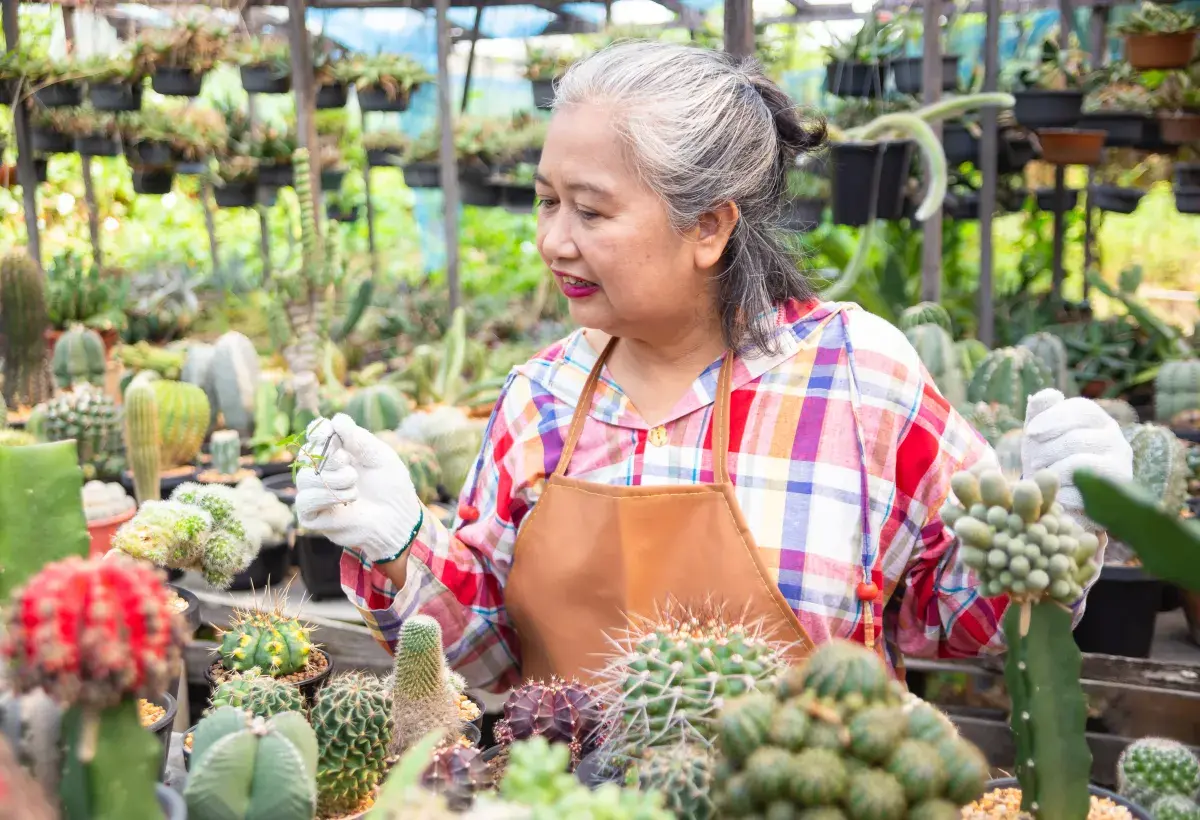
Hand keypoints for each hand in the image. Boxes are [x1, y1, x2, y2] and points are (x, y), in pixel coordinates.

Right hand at [294, 413, 423, 565]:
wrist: (398, 518)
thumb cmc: (390, 486)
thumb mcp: (379, 456)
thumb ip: (359, 438)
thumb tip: (337, 419)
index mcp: (336, 453)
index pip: (315, 436)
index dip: (317, 431)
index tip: (327, 430)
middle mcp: (321, 472)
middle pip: (306, 455)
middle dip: (327, 456)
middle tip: (348, 461)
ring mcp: (315, 494)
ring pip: (304, 478)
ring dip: (333, 478)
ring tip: (353, 483)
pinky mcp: (313, 516)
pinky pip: (305, 501)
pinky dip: (326, 496)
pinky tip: (349, 497)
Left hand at [1021, 389, 1132, 533]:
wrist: (1059, 499)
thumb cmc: (1048, 459)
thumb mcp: (1040, 432)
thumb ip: (1041, 410)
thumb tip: (1049, 395)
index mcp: (1098, 420)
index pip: (1081, 409)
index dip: (1053, 418)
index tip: (1031, 433)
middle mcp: (1116, 439)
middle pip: (1077, 438)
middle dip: (1047, 451)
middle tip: (1033, 464)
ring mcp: (1120, 466)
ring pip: (1080, 464)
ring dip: (1053, 471)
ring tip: (1042, 477)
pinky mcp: (1114, 494)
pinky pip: (1083, 489)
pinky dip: (1062, 491)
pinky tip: (1056, 494)